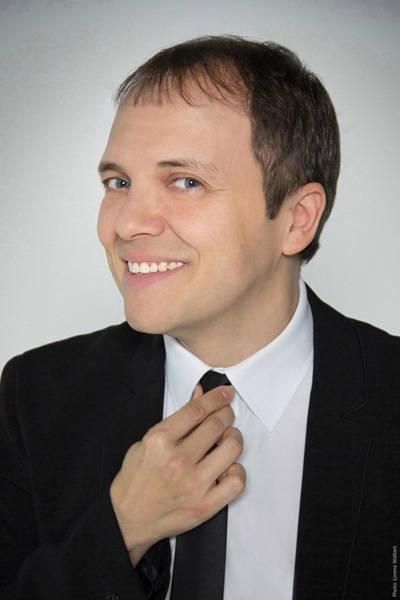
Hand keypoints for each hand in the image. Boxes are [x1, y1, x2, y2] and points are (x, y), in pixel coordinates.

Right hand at [110, 384, 245, 564]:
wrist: (127, 520)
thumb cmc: (136, 480)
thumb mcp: (146, 442)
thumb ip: (176, 421)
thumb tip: (200, 396)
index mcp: (159, 441)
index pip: (196, 410)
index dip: (215, 397)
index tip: (225, 393)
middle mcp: (177, 461)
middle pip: (216, 425)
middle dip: (226, 413)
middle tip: (226, 413)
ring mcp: (193, 484)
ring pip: (231, 448)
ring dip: (234, 437)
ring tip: (228, 438)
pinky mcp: (204, 506)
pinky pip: (236, 482)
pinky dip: (237, 470)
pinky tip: (228, 467)